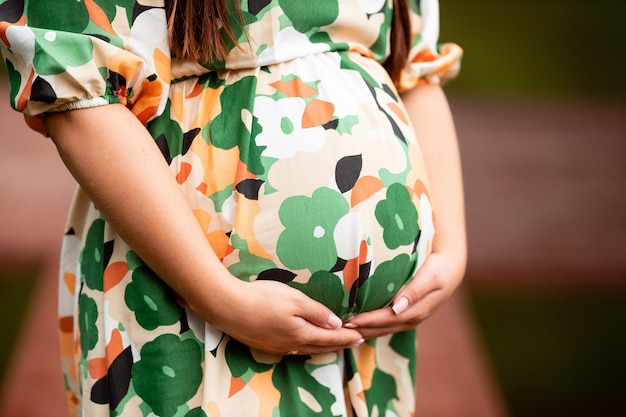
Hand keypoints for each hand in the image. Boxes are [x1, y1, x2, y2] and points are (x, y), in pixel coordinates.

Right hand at [193, 278, 364, 355]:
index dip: (347, 337)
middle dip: (339, 344)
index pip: (331, 338)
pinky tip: (303, 341)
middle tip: (353, 342)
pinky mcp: (264, 344)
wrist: (228, 307)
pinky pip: (292, 349)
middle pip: (321, 346)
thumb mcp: (296, 300)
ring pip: (306, 349)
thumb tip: (337, 323)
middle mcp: (291, 345)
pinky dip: (305, 345)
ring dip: (323, 346)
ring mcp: (276, 347)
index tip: (361, 337)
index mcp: (302, 334)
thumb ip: (317, 312)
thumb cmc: (262, 299)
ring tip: (333, 343)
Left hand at [344, 251, 463, 338]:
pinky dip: (371, 325)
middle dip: (362, 330)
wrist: (451, 268)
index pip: (388, 319)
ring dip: (364, 330)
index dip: (369, 322)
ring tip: (343, 329)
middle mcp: (411, 318)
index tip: (350, 321)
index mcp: (417, 310)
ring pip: (383, 329)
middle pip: (383, 328)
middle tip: (339, 328)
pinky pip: (386, 324)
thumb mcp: (431, 276)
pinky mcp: (405, 315)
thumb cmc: (440, 268)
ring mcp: (408, 318)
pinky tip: (357, 324)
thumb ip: (414, 291)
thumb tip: (398, 308)